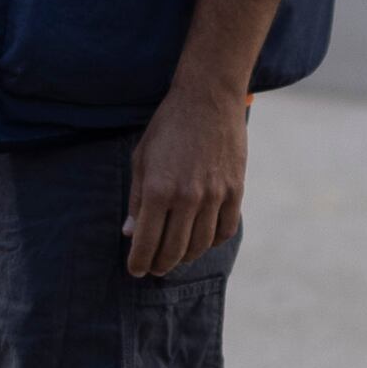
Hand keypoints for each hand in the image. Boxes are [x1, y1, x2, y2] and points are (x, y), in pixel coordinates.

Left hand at [123, 78, 249, 278]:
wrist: (208, 98)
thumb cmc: (168, 127)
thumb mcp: (142, 159)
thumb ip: (137, 200)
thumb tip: (131, 234)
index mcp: (158, 190)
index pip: (146, 242)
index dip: (139, 262)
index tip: (136, 270)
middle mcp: (187, 198)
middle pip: (174, 250)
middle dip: (160, 265)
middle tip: (155, 268)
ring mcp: (215, 196)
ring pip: (200, 245)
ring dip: (185, 257)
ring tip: (176, 256)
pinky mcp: (235, 190)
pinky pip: (225, 230)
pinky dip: (212, 241)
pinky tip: (202, 239)